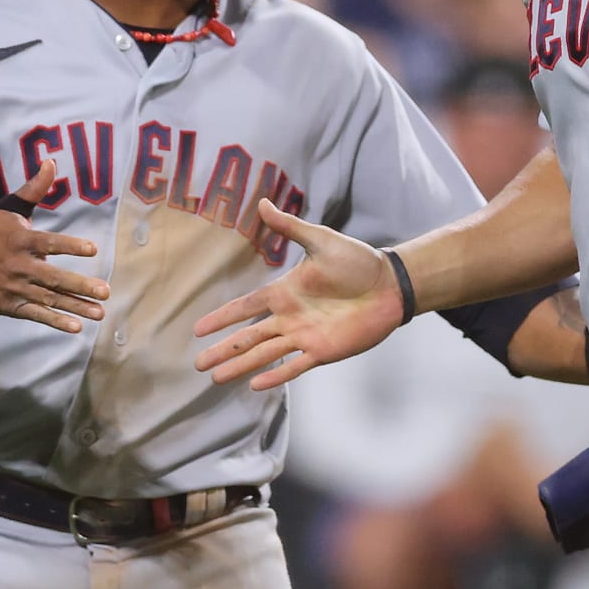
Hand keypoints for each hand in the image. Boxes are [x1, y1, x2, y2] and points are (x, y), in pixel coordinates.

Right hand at [0, 160, 104, 332]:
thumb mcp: (8, 208)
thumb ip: (33, 189)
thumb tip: (51, 161)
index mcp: (21, 241)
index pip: (49, 243)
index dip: (70, 245)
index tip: (93, 248)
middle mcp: (19, 267)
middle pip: (53, 277)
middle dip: (79, 285)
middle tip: (105, 291)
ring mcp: (15, 288)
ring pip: (49, 299)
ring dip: (76, 306)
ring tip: (100, 312)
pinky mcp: (12, 306)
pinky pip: (36, 315)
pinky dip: (55, 321)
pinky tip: (76, 327)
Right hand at [193, 199, 403, 389]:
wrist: (390, 284)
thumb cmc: (358, 261)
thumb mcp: (321, 240)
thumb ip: (290, 227)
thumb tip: (262, 203)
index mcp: (284, 292)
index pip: (245, 307)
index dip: (222, 317)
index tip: (198, 329)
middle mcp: (289, 317)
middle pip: (248, 337)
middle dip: (224, 350)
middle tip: (197, 365)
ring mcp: (304, 336)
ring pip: (264, 354)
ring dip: (240, 366)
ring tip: (215, 378)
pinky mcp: (323, 350)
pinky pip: (295, 366)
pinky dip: (276, 376)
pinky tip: (255, 386)